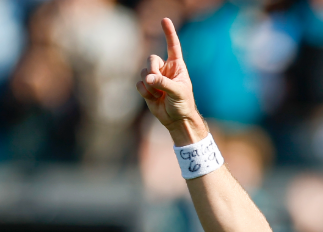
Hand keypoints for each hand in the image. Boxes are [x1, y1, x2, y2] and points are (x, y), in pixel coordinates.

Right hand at [137, 18, 207, 145]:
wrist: (177, 120)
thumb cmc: (183, 104)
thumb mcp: (177, 92)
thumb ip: (163, 83)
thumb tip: (147, 78)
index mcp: (177, 66)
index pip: (172, 46)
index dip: (169, 33)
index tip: (165, 20)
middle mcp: (165, 69)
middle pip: (151, 59)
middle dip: (152, 70)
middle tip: (157, 82)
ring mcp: (155, 78)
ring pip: (143, 72)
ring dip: (149, 84)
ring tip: (158, 94)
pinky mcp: (147, 88)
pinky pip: (139, 84)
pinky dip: (144, 92)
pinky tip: (153, 98)